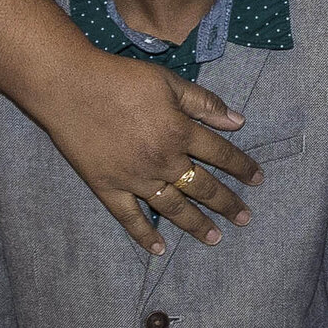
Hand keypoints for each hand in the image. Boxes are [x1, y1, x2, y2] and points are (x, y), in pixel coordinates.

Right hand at [20, 42, 257, 256]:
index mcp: (179, 132)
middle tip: (244, 219)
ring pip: (173, 207)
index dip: (242, 167)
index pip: (220, 154)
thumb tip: (238, 122)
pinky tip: (159, 249)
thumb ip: (203, 102)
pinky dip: (144, 235)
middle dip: (227, 203)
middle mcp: (163, 160)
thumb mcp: (168, 81)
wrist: (69, 85)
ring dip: (196, 224)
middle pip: (202, 186)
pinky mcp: (108, 188)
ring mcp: (135, 178)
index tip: (258, 180)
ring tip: (214, 239)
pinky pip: (130, 218)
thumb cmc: (120, 78)